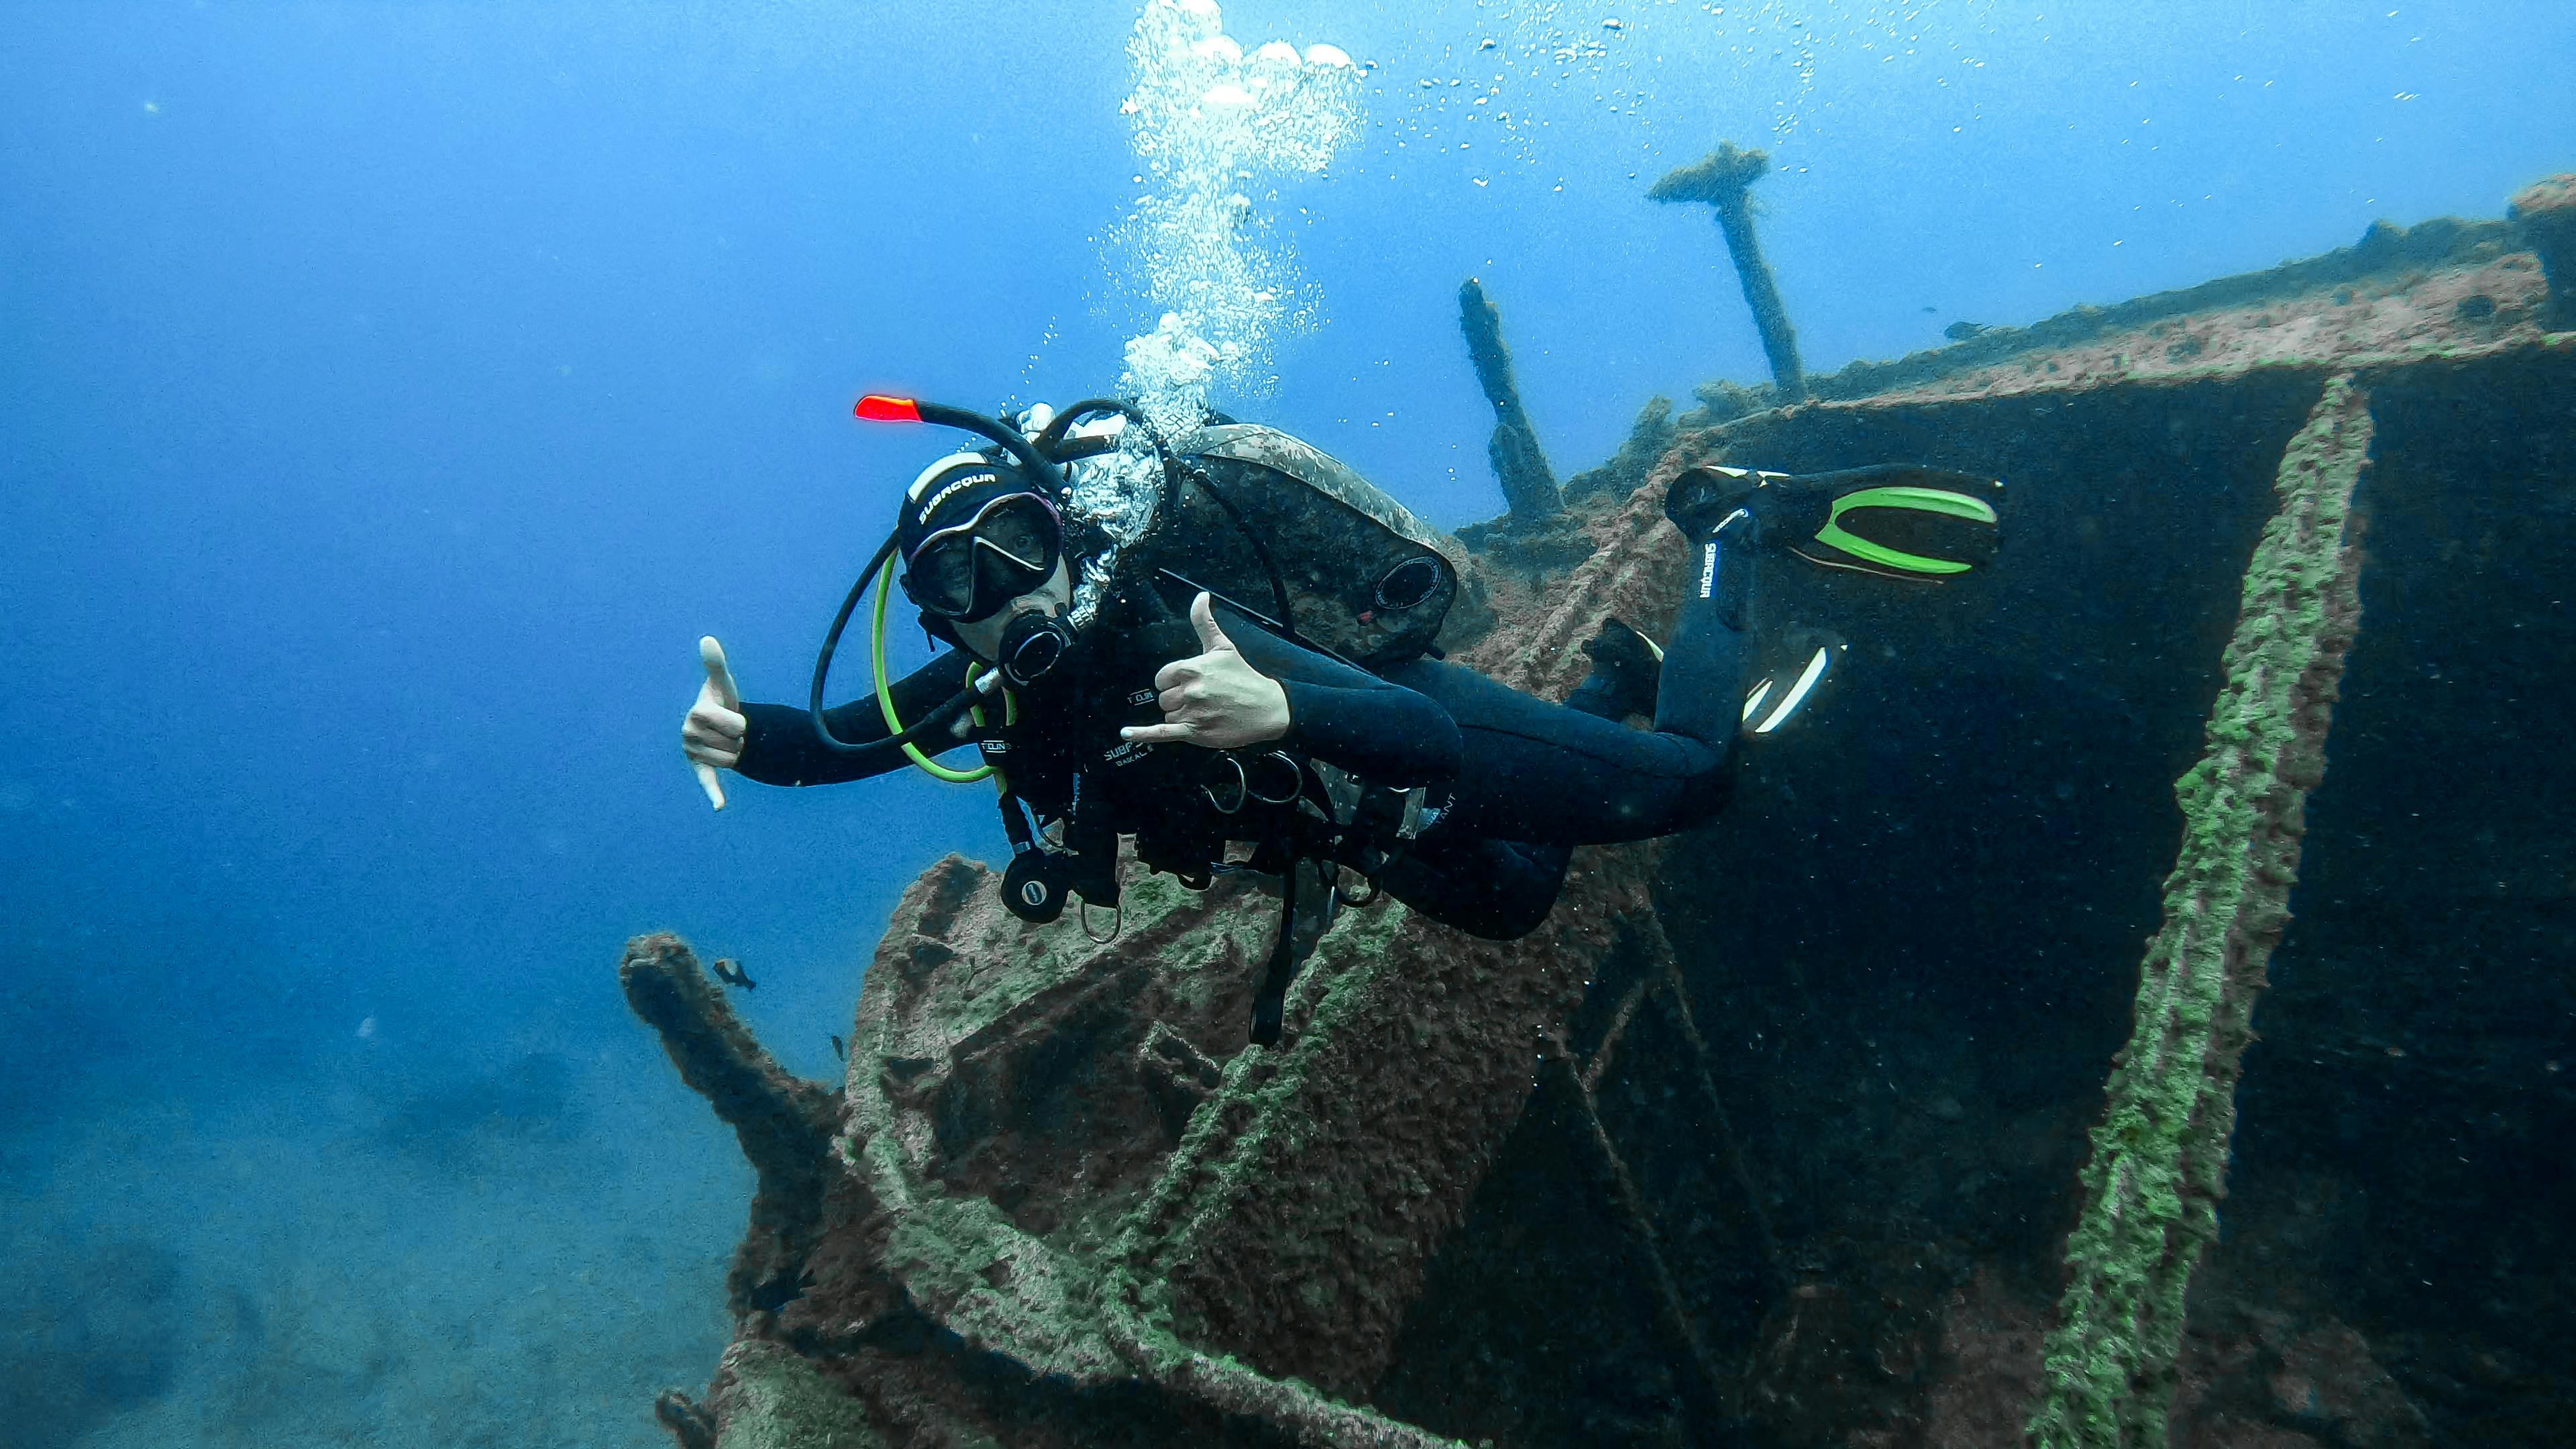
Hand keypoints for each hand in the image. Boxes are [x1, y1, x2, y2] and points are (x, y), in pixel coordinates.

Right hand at [683, 636, 744, 809]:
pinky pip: (708, 780)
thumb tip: (707, 640)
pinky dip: (714, 794)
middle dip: (738, 738)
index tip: (733, 716)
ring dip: (735, 753)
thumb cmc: (722, 700)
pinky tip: (720, 806)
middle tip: (729, 730)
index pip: (736, 725)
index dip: (741, 722)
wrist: (720, 723)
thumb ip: (715, 664)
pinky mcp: (700, 769)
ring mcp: (693, 752)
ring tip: (726, 741)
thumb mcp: (722, 683)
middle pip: (734, 744)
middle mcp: (689, 734)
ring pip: (731, 761)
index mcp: (696, 714)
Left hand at [1121, 593, 1289, 749]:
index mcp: (1192, 668)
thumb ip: (1204, 622)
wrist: (1267, 708)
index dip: (1172, 681)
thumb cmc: (1244, 677)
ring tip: (1205, 712)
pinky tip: (1126, 733)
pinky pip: (1161, 733)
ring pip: (1168, 715)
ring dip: (1181, 715)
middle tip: (1202, 699)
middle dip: (1178, 699)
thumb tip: (1200, 596)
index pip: (1162, 677)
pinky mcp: (1195, 732)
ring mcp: (1192, 713)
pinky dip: (1142, 734)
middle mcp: (1190, 690)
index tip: (1189, 684)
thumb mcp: (1222, 646)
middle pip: (1164, 698)